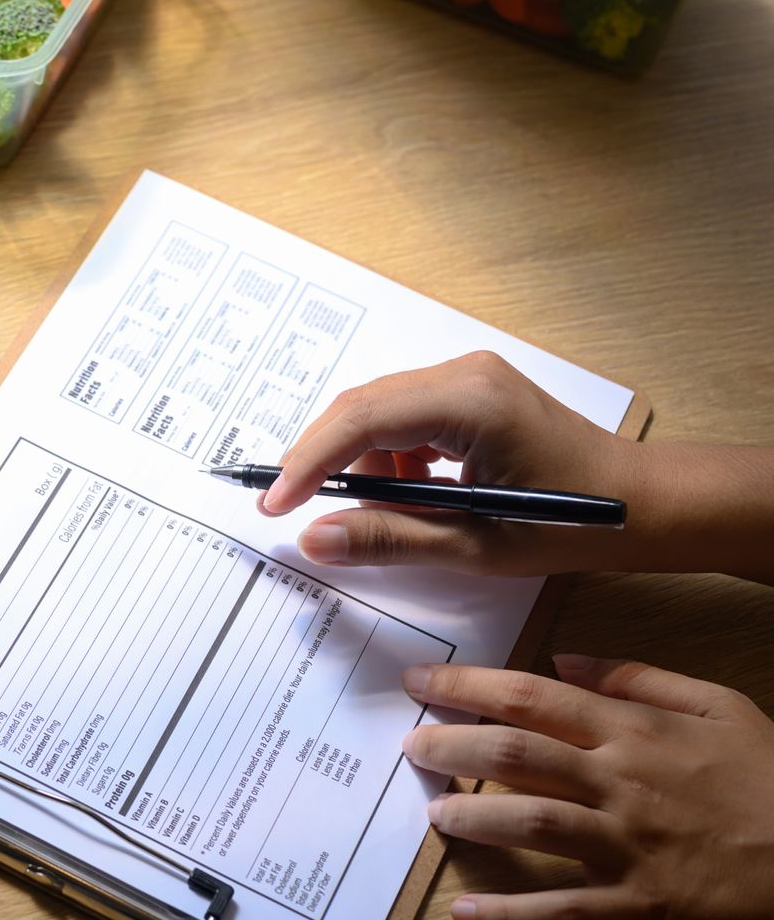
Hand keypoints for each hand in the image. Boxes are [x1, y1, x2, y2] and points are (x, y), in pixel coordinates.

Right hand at [259, 351, 633, 575]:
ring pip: (379, 413)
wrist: (644, 503)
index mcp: (470, 401)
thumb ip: (388, 538)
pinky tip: (410, 495)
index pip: (363, 419)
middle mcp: (465, 373)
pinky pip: (405, 417)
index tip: (275, 505)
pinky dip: (390, 458)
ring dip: (362, 463)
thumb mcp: (474, 546)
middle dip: (323, 459)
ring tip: (379, 515)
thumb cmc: (573, 526)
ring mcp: (468, 377)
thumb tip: (314, 538)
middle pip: (362, 407)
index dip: (308, 462)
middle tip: (292, 509)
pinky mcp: (471, 391)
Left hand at [403, 655, 773, 919]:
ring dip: (472, 819)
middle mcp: (622, 783)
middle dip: (451, 746)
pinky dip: (511, 915)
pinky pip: (564, 912)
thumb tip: (565, 659)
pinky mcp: (643, 907)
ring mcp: (630, 846)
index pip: (531, 697)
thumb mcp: (721, 707)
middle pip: (515, 754)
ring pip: (532, 823)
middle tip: (410, 745)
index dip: (466, 688)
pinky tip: (467, 914)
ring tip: (432, 815)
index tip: (420, 682)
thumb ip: (640, 677)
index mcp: (636, 732)